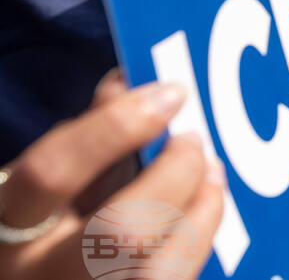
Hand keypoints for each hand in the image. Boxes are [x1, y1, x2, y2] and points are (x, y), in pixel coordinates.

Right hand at [0, 72, 223, 279]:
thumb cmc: (39, 224)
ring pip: (161, 270)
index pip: (53, 171)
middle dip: (175, 177)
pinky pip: (178, 278)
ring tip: (213, 172)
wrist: (41, 277)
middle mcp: (39, 276)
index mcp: (7, 226)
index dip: (116, 127)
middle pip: (122, 232)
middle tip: (194, 140)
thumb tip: (127, 84)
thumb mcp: (44, 183)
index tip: (170, 94)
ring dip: (203, 210)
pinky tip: (208, 204)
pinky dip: (202, 235)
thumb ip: (85, 136)